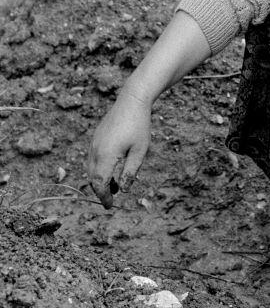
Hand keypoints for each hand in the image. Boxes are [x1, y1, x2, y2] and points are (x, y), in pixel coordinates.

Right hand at [88, 86, 151, 207]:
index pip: (99, 183)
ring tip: (114, 186)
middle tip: (111, 199)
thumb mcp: (139, 151)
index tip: (110, 206)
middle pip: (92, 178)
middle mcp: (96, 150)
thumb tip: (123, 189)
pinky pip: (92, 159)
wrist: (131, 101)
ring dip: (99, 180)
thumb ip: (130, 172)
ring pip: (91, 168)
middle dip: (100, 190)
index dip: (103, 197)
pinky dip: (98, 169)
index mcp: (106, 155)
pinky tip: (111, 170)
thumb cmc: (139, 126)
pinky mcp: (96, 138)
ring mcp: (94, 143)